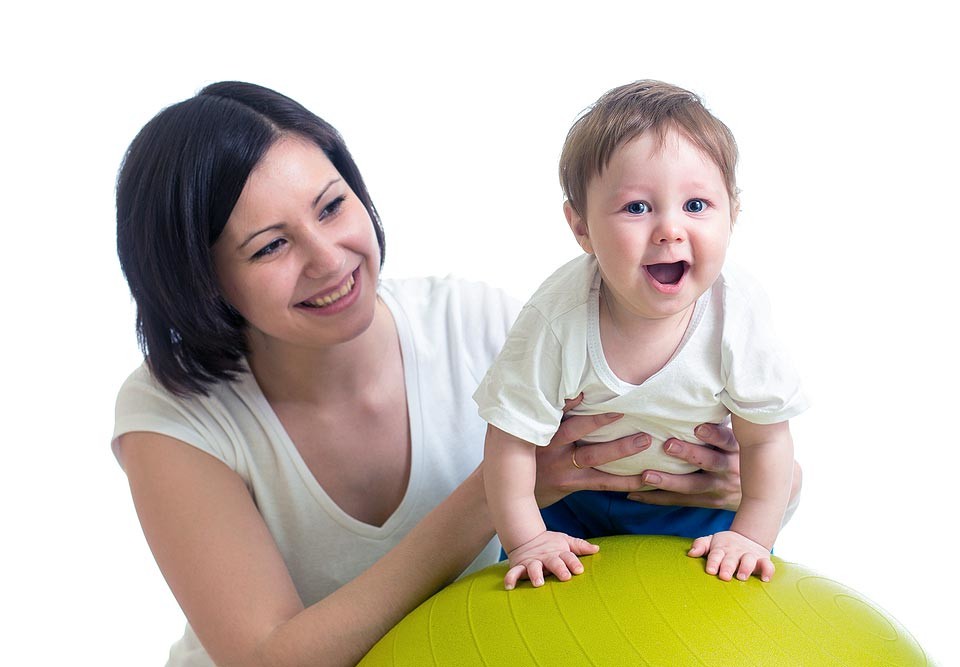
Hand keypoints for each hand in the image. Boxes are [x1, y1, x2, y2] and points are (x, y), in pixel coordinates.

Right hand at [504, 530, 598, 589]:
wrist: (526, 537)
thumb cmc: (551, 544)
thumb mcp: (565, 542)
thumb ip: (580, 546)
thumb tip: (597, 549)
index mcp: (558, 552)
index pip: (568, 557)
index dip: (573, 562)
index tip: (579, 569)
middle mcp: (545, 557)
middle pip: (553, 562)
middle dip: (559, 568)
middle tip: (565, 576)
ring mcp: (532, 562)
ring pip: (533, 567)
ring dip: (535, 574)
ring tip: (539, 583)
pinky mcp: (519, 566)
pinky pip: (513, 572)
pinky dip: (510, 578)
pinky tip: (509, 586)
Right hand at [533, 395, 651, 506]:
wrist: (512, 491)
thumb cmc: (526, 452)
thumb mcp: (527, 432)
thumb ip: (544, 413)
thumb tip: (565, 386)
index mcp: (541, 430)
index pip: (555, 411)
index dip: (569, 400)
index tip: (585, 389)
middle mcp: (550, 447)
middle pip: (576, 430)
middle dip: (600, 420)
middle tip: (624, 410)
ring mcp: (561, 467)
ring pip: (593, 457)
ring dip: (620, 448)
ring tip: (643, 440)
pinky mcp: (571, 484)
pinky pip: (602, 482)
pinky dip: (624, 481)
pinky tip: (643, 477)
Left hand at [631, 423, 803, 516]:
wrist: (765, 489)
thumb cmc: (739, 449)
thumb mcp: (739, 434)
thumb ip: (722, 417)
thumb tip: (703, 383)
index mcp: (736, 447)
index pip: (727, 439)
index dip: (714, 433)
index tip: (698, 426)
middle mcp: (730, 468)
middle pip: (710, 462)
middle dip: (689, 454)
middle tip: (667, 445)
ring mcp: (719, 487)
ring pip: (693, 486)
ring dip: (668, 481)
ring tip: (645, 475)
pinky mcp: (708, 502)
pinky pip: (680, 501)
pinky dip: (657, 498)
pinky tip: (634, 494)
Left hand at [688, 530, 774, 581]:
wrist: (747, 537)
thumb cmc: (724, 545)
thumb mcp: (711, 542)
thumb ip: (701, 545)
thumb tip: (691, 553)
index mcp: (721, 548)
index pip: (715, 554)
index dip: (713, 562)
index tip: (710, 570)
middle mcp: (735, 552)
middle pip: (731, 559)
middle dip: (727, 567)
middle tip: (724, 576)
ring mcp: (750, 555)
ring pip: (749, 560)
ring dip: (746, 568)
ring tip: (741, 577)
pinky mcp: (763, 560)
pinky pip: (768, 565)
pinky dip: (768, 571)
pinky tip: (765, 579)